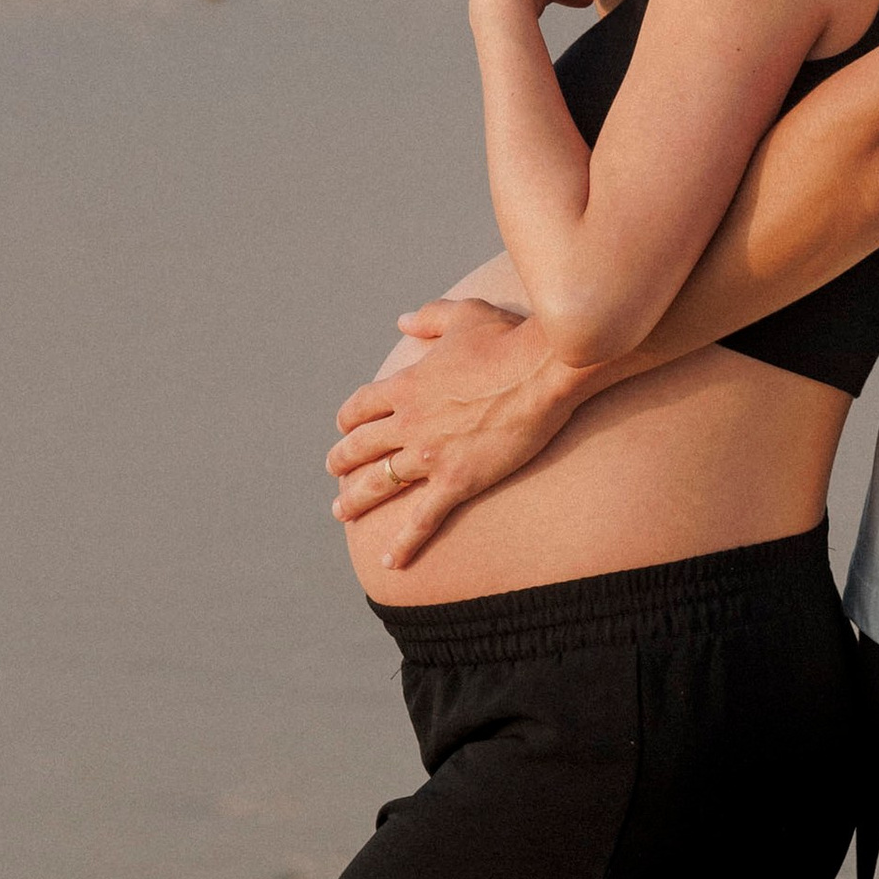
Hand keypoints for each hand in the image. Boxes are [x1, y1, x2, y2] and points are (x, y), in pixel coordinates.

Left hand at [329, 301, 593, 568]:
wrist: (544, 370)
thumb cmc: (509, 339)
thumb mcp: (464, 316)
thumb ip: (429, 317)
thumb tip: (402, 321)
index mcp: (407, 385)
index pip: (361, 406)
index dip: (348, 420)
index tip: (344, 429)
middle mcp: (409, 422)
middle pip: (361, 447)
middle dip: (342, 461)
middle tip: (334, 472)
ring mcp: (430, 454)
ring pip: (379, 483)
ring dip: (355, 499)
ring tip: (341, 512)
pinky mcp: (457, 481)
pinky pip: (423, 519)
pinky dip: (403, 543)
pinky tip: (390, 562)